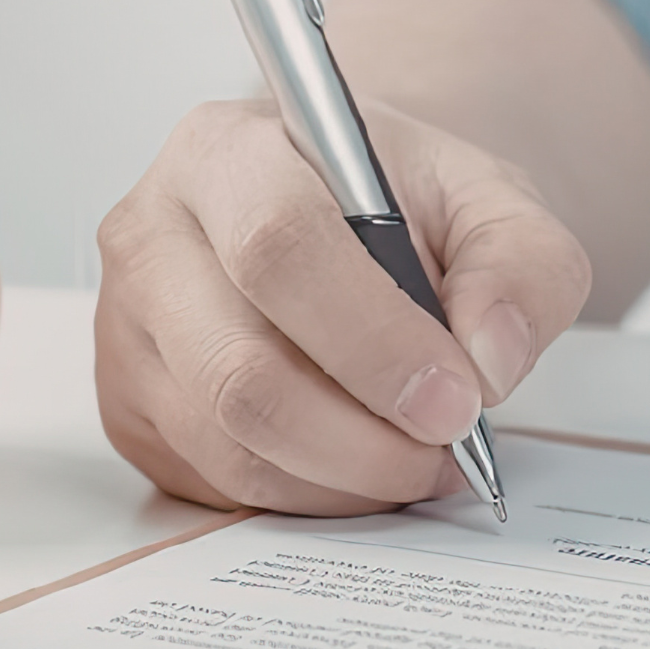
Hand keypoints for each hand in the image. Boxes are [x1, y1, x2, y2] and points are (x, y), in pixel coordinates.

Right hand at [95, 99, 588, 514]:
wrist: (342, 215)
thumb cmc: (401, 202)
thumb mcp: (489, 200)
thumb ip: (522, 264)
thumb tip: (491, 360)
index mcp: (225, 153)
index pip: (278, 252)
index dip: (373, 342)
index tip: (457, 400)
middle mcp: (150, 238)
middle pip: (237, 371)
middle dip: (362, 438)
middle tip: (446, 449)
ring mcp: (127, 331)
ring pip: (230, 444)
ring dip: (345, 479)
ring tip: (419, 458)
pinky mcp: (131, 409)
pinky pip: (221, 483)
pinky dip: (312, 495)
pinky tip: (363, 463)